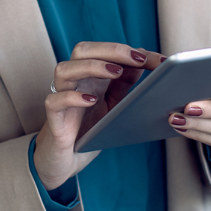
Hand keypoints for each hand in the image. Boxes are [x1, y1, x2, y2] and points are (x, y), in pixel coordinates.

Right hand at [33, 42, 163, 190]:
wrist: (66, 160)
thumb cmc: (88, 130)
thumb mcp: (112, 105)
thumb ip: (124, 83)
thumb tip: (144, 60)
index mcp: (91, 77)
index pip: (105, 51)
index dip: (130, 51)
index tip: (157, 59)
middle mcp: (75, 82)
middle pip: (82, 51)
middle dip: (111, 50)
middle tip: (137, 59)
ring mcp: (62, 97)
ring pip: (64, 69)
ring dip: (91, 66)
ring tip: (115, 72)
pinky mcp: (54, 118)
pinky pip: (55, 101)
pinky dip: (71, 97)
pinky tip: (91, 101)